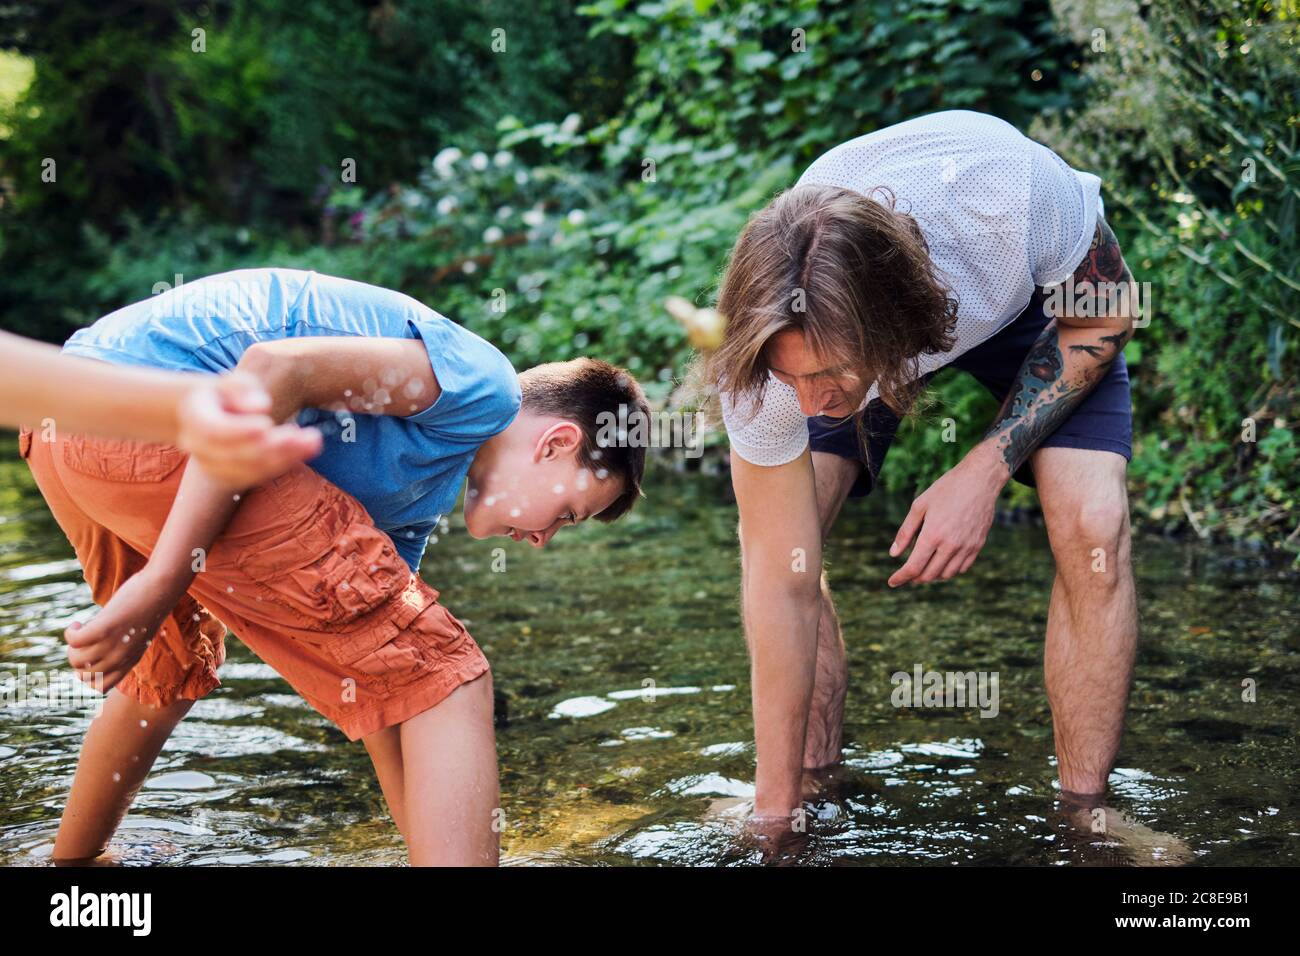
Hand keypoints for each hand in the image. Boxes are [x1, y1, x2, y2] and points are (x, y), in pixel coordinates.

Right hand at [65, 569, 175, 691]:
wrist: (161, 589)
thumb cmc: (148, 608)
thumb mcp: (137, 635)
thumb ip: (122, 646)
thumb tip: (99, 646)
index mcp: (130, 662)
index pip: (101, 687)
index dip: (88, 675)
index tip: (90, 656)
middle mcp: (121, 659)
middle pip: (83, 675)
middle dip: (76, 658)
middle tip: (83, 640)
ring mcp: (113, 645)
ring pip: (75, 659)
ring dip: (71, 645)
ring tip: (81, 629)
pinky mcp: (104, 628)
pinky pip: (74, 640)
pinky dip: (71, 632)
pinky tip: (78, 623)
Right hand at [176, 372, 321, 488]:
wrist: (197, 416)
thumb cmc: (220, 394)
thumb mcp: (228, 382)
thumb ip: (241, 388)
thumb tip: (263, 406)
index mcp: (195, 418)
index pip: (214, 430)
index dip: (239, 430)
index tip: (266, 424)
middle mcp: (198, 447)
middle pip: (237, 454)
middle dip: (275, 447)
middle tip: (307, 435)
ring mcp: (211, 466)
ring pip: (249, 470)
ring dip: (284, 458)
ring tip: (313, 441)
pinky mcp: (227, 477)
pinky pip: (256, 476)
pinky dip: (282, 464)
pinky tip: (304, 449)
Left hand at [888, 446, 1006, 586]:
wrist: (980, 480)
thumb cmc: (946, 489)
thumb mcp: (919, 506)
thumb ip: (905, 532)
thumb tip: (894, 554)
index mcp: (932, 535)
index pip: (914, 567)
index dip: (900, 577)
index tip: (892, 582)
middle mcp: (950, 545)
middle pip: (929, 575)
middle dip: (915, 577)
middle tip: (907, 574)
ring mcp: (967, 547)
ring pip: (946, 574)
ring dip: (932, 576)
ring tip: (924, 568)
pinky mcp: (978, 546)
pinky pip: (962, 568)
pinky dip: (949, 570)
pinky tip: (942, 563)